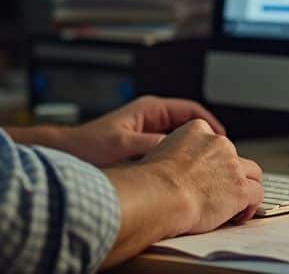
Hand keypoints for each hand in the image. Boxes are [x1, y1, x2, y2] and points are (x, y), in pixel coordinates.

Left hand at [60, 95, 225, 166]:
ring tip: (207, 171)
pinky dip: (179, 164)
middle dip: (205, 142)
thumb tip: (181, 150)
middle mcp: (150, 119)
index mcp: (150, 109)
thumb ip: (152, 144)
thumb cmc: (88, 146)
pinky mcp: (141, 150)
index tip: (223, 141)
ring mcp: (146, 134)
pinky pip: (168, 155)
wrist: (65, 155)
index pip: (192, 111)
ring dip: (193, 155)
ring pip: (180, 143)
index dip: (211, 125)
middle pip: (190, 127)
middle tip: (219, 159)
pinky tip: (183, 179)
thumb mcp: (124, 145)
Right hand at [142, 119, 262, 233]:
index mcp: (197, 130)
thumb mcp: (159, 152)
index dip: (213, 160)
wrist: (161, 194)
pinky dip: (250, 206)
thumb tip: (174, 168)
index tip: (208, 175)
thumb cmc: (152, 180)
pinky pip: (257, 194)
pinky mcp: (241, 188)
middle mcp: (219, 143)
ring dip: (246, 187)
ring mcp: (233, 165)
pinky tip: (237, 216)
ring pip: (253, 173)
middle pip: (235, 157)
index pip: (215, 142)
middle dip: (230, 175)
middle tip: (219, 192)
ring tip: (234, 204)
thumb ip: (175, 154)